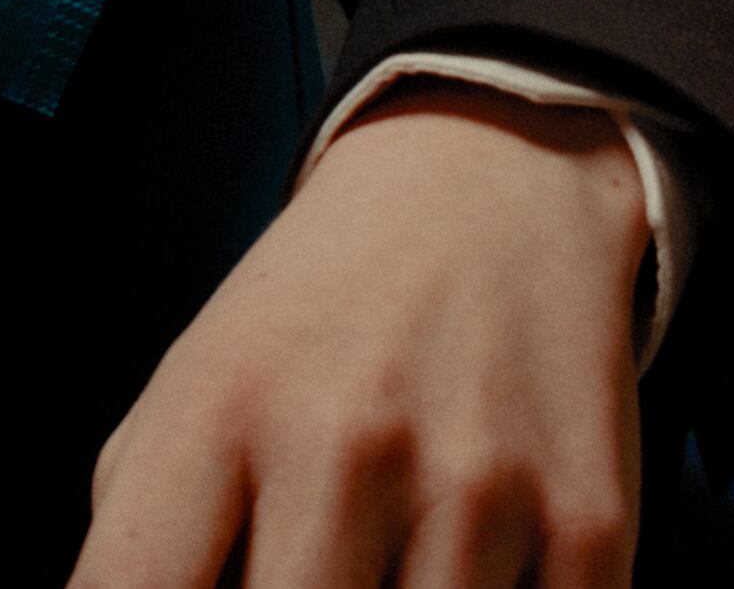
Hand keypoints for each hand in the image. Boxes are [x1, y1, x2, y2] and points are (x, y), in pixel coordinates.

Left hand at [73, 84, 651, 588]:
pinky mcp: (588, 524)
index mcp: (219, 411)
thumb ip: (145, 536)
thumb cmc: (322, 318)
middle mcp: (342, 442)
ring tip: (387, 555)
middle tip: (314, 567)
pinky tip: (474, 564)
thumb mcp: (193, 389)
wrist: (493, 183)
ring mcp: (473, 487)